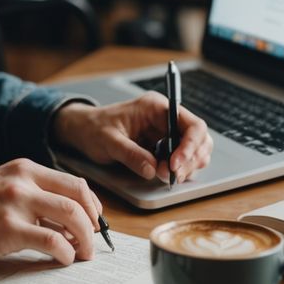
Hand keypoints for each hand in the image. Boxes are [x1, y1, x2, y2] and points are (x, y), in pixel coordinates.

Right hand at [0, 158, 102, 270]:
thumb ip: (24, 197)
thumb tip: (58, 221)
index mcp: (20, 168)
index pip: (72, 182)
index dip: (91, 206)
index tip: (94, 225)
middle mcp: (21, 180)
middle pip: (79, 196)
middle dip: (94, 223)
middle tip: (93, 245)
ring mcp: (14, 203)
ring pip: (72, 216)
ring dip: (85, 240)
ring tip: (82, 257)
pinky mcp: (6, 230)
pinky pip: (52, 241)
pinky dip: (65, 253)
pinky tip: (62, 261)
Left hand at [50, 96, 211, 183]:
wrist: (83, 130)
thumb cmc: (94, 128)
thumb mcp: (108, 140)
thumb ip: (130, 154)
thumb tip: (152, 169)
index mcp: (156, 107)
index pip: (191, 124)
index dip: (190, 146)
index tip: (175, 165)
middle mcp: (166, 117)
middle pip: (199, 138)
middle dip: (191, 159)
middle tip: (172, 176)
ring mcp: (166, 131)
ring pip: (195, 149)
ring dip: (188, 166)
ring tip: (168, 176)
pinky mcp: (163, 145)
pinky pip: (183, 158)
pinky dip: (181, 169)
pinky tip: (167, 175)